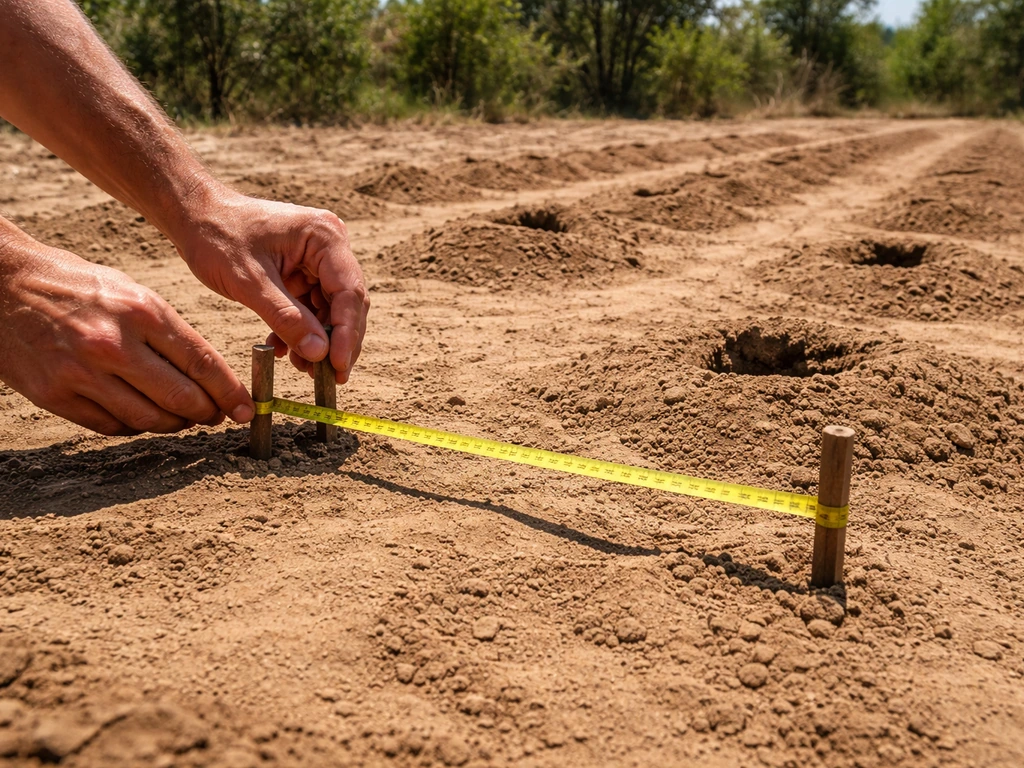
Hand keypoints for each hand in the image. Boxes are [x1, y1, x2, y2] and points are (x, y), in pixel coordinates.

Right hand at [0, 232, 252, 435]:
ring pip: (149, 420)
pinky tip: (141, 415)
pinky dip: (134, 426)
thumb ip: (168, 332)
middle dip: (207, 414)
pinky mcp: (54, 395)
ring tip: (181, 417)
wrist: (2, 284)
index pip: (202, 363)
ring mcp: (82, 374)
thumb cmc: (77, 285)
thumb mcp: (131, 292)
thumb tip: (207, 375)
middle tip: (215, 417)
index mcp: (141, 312)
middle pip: (182, 399)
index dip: (231, 393)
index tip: (247, 409)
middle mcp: (114, 345)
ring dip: (174, 425)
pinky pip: (111, 427)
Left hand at [175, 190, 368, 382]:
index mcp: (325, 237)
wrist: (193, 216)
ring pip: (331, 311)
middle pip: (347, 304)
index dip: (347, 333)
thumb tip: (320, 353)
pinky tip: (285, 351)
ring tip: (302, 368)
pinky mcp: (303, 272)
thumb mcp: (249, 282)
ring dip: (318, 341)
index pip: (349, 292)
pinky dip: (300, 331)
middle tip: (331, 379)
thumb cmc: (217, 236)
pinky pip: (311, 309)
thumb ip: (286, 317)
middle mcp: (330, 246)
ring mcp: (317, 260)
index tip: (337, 367)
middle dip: (338, 342)